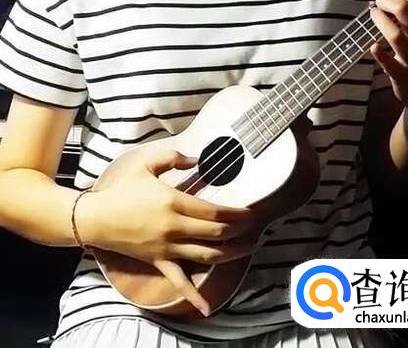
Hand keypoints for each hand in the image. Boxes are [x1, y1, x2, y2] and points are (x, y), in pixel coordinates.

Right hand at [75, 147, 256, 315]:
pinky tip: (206, 308)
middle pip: (216, 233)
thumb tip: (196, 159)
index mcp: (173, 202)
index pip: (214, 211)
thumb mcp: (145, 165)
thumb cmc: (121, 190)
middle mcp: (174, 228)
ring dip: (232, 253)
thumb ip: (172, 157)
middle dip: (240, 231)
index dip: (236, 213)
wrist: (95, 217)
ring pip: (207, 255)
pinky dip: (193, 295)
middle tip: (256, 226)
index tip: (251, 212)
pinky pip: (178, 280)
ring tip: (250, 248)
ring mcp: (167, 248)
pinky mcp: (158, 261)